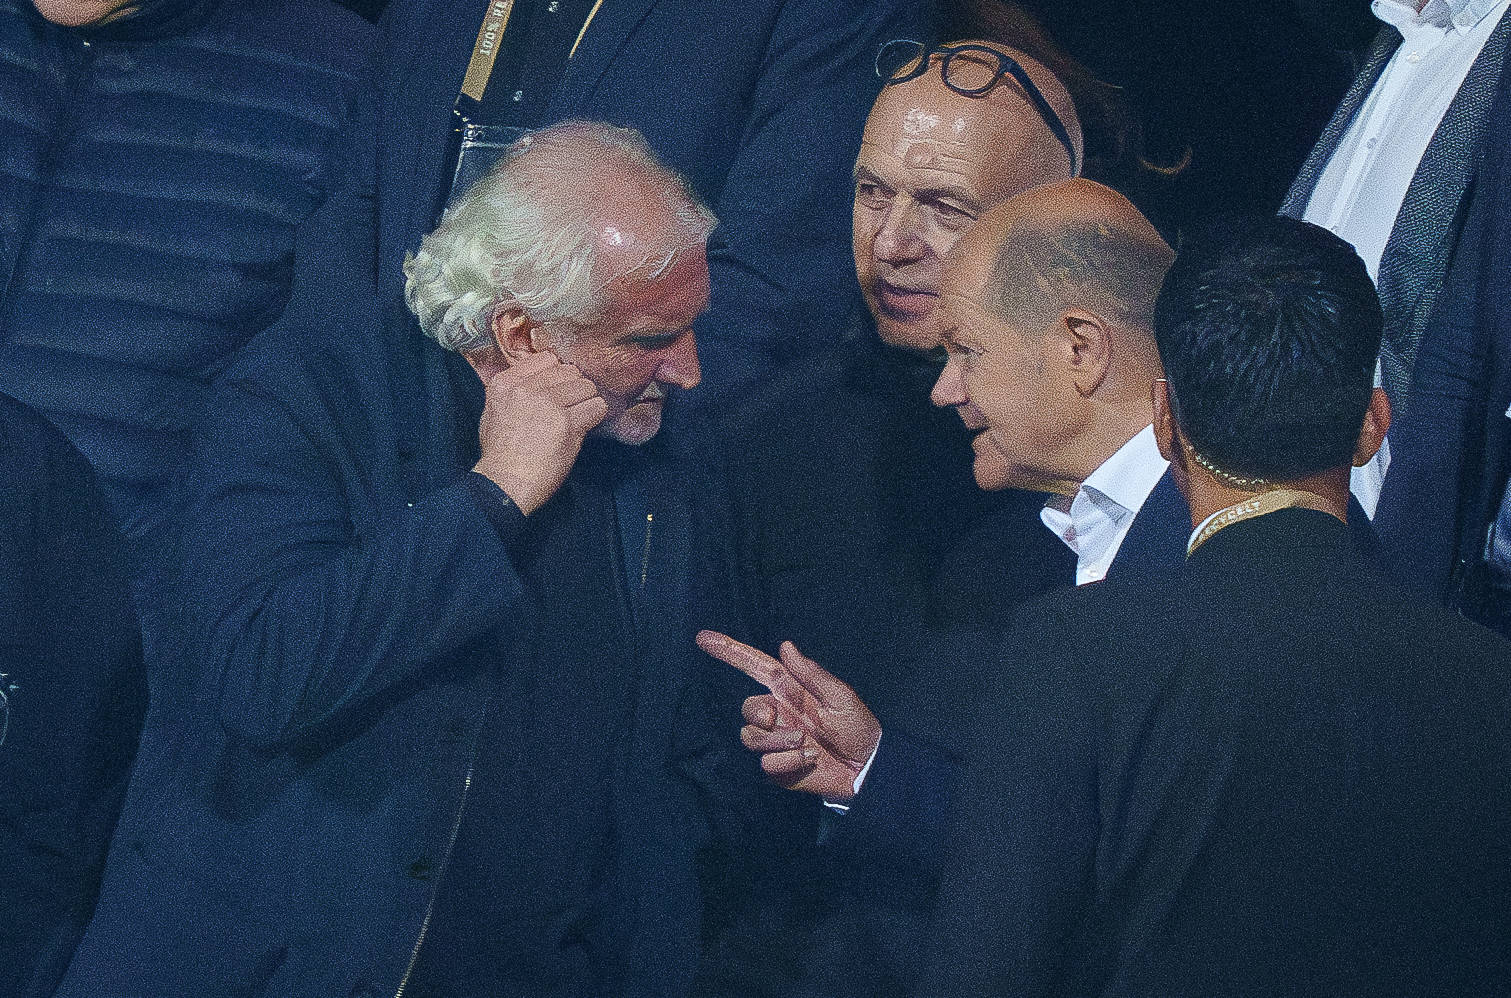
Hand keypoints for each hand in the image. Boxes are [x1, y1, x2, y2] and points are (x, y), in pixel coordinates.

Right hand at [472, 352, 607, 514]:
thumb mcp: (493, 411)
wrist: (505, 484)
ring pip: (586, 386)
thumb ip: (514, 390)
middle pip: (569, 371)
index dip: (559, 375)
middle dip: (575, 389)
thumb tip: (542, 380)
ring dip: (586, 402)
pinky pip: (596, 406)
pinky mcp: (566, 423)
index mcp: (505, 383)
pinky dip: (595, 417)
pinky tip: (584, 427)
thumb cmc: (501, 455)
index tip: (559, 390)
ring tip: (576, 420)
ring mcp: (547, 404)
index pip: (546, 359)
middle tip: (571, 408)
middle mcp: (525, 389)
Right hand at [695, 630, 880, 801]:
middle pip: (747, 707)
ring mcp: (776, 741)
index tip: (704, 638)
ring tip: (805, 744)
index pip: (755, 667)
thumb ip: (812, 674)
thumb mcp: (840, 697)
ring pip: (751, 737)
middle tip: (775, 717)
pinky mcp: (778, 767)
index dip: (730, 652)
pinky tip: (809, 761)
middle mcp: (779, 714)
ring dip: (777, 740)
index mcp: (791, 691)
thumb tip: (785, 646)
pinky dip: (788, 761)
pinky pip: (766, 763)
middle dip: (757, 712)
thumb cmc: (858, 727)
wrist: (867, 768)